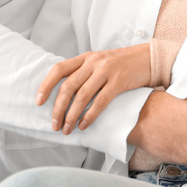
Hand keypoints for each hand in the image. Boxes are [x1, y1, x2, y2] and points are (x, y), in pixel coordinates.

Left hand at [36, 43, 150, 134]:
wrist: (148, 58)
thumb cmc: (122, 64)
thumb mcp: (99, 62)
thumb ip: (83, 72)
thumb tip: (64, 94)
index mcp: (85, 57)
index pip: (58, 69)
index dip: (46, 86)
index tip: (38, 102)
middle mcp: (93, 62)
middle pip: (68, 86)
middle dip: (58, 108)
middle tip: (54, 124)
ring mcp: (106, 71)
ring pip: (82, 95)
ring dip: (71, 115)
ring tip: (67, 129)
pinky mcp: (119, 81)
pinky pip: (100, 101)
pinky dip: (90, 115)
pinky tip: (84, 125)